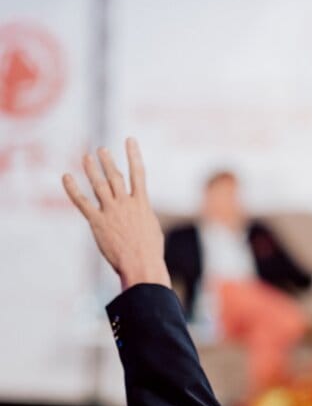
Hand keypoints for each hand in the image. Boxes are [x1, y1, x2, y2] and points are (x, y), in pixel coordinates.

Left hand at [63, 138, 170, 290]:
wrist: (142, 265)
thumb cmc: (150, 252)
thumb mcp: (151, 229)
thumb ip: (142, 216)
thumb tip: (138, 213)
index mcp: (142, 204)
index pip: (138, 173)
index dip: (133, 155)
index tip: (130, 140)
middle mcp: (125, 203)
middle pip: (115, 176)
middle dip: (108, 162)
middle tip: (101, 150)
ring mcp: (111, 211)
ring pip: (99, 185)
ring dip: (92, 169)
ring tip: (86, 157)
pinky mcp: (97, 222)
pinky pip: (82, 202)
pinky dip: (73, 189)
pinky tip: (67, 177)